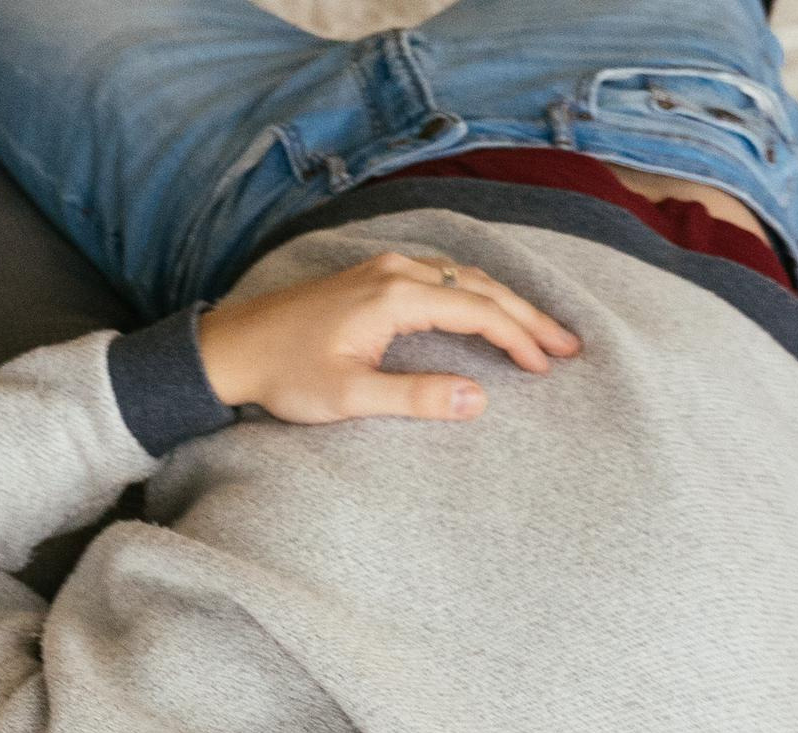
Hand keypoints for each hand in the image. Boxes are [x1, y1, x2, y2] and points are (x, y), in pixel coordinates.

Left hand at [195, 253, 581, 425]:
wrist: (228, 349)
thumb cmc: (282, 374)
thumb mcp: (350, 395)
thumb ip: (416, 396)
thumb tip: (478, 399)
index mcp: (395, 296)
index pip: (478, 310)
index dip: (518, 338)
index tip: (546, 365)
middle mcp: (395, 271)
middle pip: (479, 288)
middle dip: (527, 317)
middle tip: (569, 346)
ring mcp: (381, 269)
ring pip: (461, 278)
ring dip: (503, 303)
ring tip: (538, 332)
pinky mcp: (369, 277)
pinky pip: (439, 277)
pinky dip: (472, 294)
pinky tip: (484, 311)